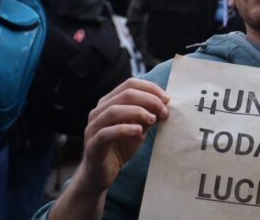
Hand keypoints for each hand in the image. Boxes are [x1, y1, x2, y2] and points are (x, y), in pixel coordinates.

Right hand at [77, 78, 169, 195]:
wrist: (102, 174)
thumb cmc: (120, 147)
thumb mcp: (139, 128)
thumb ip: (148, 116)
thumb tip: (164, 105)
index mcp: (110, 102)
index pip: (130, 84)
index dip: (150, 88)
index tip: (167, 99)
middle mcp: (99, 111)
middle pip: (125, 94)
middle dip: (148, 100)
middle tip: (164, 111)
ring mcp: (93, 127)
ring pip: (114, 110)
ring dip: (138, 112)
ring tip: (153, 120)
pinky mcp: (92, 144)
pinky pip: (106, 133)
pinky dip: (125, 129)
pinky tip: (139, 131)